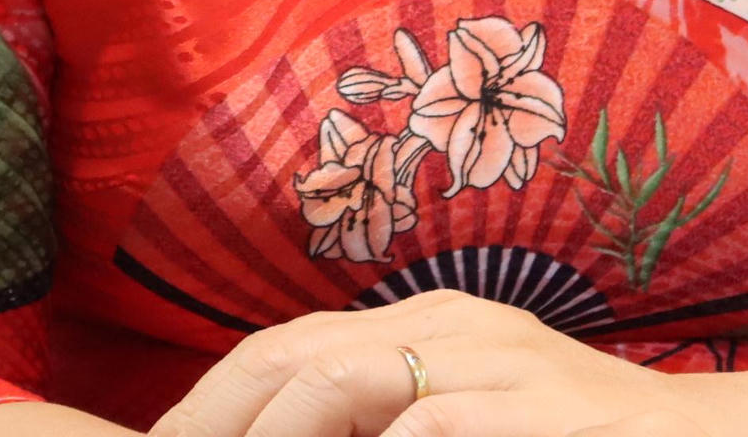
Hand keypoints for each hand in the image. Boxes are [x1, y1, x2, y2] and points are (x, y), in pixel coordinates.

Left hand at [149, 292, 747, 436]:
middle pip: (294, 354)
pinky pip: (422, 424)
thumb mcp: (480, 414)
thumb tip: (294, 432)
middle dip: (220, 418)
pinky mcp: (530, 406)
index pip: (291, 345)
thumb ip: (399, 417)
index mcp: (434, 322)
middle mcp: (454, 325)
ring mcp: (494, 360)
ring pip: (338, 380)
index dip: (217, 400)